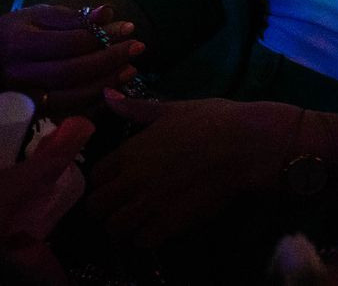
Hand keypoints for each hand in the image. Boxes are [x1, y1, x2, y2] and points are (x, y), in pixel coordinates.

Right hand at [0, 3, 143, 112]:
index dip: (102, 36)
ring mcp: (26, 100)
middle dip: (110, 60)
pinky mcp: (35, 115)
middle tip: (137, 48)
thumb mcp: (43, 14)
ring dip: (107, 83)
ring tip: (130, 69)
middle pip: (73, 71)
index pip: (70, 43)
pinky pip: (71, 113)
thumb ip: (74, 17)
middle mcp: (19, 75)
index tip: (129, 28)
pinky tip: (115, 88)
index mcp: (18, 43)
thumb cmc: (23, 30)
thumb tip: (108, 13)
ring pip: (74, 96)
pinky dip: (96, 102)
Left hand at [85, 93, 301, 245]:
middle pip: (96, 207)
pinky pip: (142, 242)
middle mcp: (133, 180)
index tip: (114, 181)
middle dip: (105, 208)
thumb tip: (107, 94)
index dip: (101, 181)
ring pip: (115, 229)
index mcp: (130, 151)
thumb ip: (136, 109)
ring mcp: (151, 204)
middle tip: (121, 204)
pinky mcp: (171, 223)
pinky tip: (156, 227)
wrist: (243, 144)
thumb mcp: (171, 109)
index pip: (94, 176)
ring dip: (123, 226)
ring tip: (137, 219)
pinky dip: (145, 238)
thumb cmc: (211, 120)